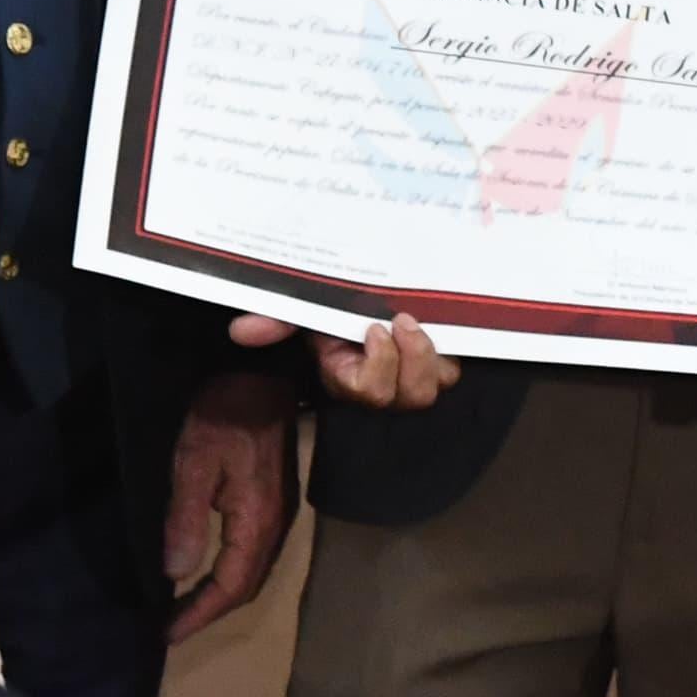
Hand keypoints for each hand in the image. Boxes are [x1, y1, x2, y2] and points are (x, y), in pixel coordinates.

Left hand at [164, 368, 301, 642]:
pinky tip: (211, 569)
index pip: (231, 586)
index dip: (200, 614)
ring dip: (222, 594)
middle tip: (174, 627)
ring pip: (254, 571)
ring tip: (188, 606)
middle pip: (247, 586)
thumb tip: (176, 574)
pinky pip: (256, 552)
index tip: (167, 634)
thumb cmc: (224, 415)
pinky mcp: (277, 500)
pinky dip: (232, 572)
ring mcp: (281, 512)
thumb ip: (186, 520)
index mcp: (257, 521)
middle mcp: (276, 525)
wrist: (262, 375)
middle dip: (211, 611)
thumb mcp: (194, 464)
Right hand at [235, 307, 459, 412]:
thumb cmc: (332, 312)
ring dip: (431, 355)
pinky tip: (445, 321)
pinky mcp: (441, 362)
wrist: (365, 300)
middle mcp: (385, 385)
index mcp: (350, 377)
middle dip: (412, 361)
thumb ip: (277, 321)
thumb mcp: (306, 313)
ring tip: (418, 320)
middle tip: (400, 321)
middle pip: (411, 396)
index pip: (367, 389)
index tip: (374, 330)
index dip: (378, 365)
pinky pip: (455, 365)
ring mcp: (416, 376)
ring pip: (437, 384)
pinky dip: (452, 348)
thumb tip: (240, 330)